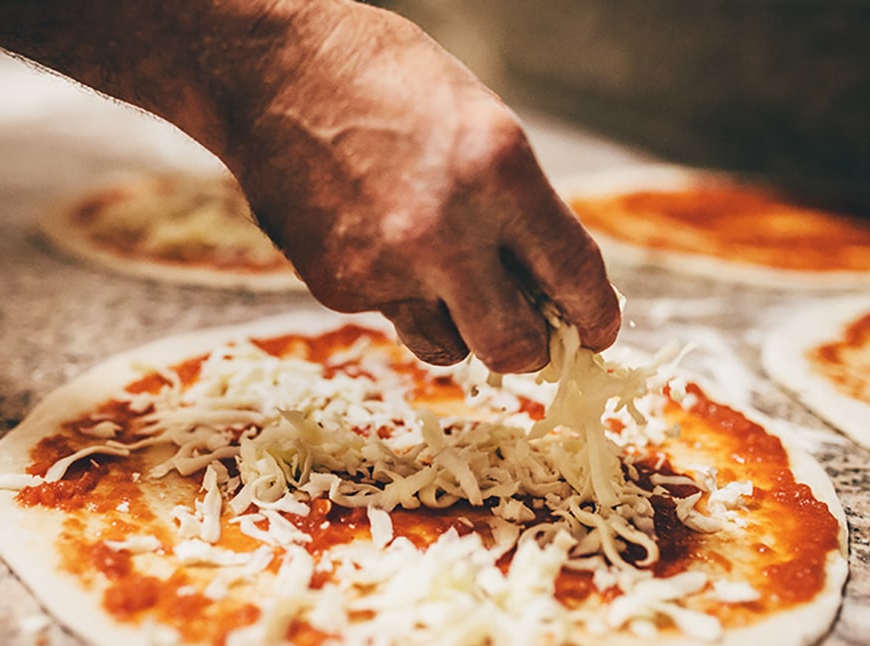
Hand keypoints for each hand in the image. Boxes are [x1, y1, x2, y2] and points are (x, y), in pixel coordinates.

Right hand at [223, 3, 619, 371]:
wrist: (272, 73)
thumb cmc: (385, 82)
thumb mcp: (480, 124)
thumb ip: (518, 206)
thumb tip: (544, 285)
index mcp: (500, 173)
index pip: (573, 276)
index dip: (595, 315)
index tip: (597, 330)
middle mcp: (447, 232)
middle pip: (513, 348)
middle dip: (531, 349)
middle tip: (528, 332)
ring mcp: (386, 267)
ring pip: (450, 348)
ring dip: (461, 326)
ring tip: (439, 271)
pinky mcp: (338, 286)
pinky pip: (392, 316)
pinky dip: (398, 293)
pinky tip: (375, 237)